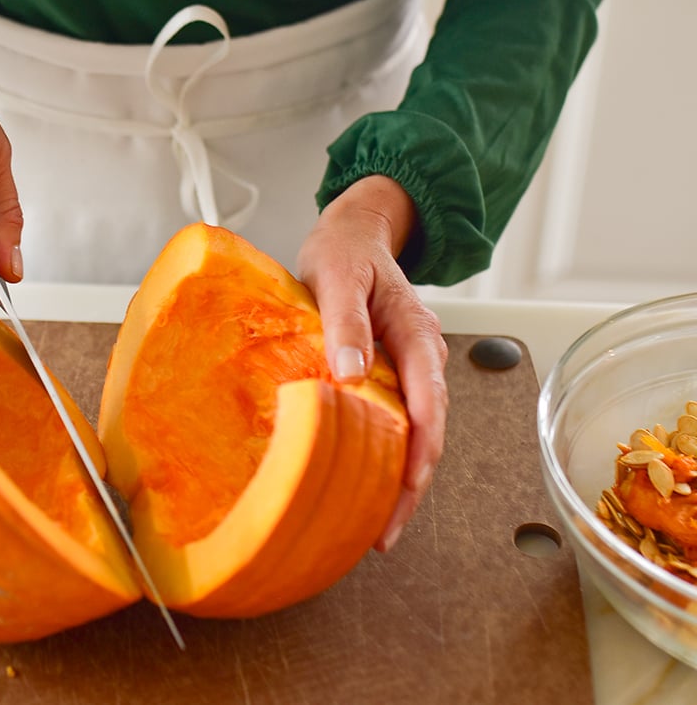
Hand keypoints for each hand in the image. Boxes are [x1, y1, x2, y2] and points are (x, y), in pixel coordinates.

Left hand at [296, 175, 448, 551]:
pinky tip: (368, 485)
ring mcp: (409, 368)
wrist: (353, 232)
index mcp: (416, 333)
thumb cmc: (345, 252)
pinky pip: (399, 422)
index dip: (420, 451)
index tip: (405, 489)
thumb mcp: (338, 276)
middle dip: (412, 486)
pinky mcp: (391, 375)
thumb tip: (350, 371)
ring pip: (417, 433)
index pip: (429, 401)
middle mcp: (421, 356)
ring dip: (401, 479)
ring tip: (378, 526)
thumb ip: (344, 320)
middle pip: (430, 431)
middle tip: (385, 534)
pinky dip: (388, 457)